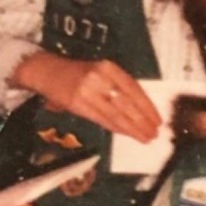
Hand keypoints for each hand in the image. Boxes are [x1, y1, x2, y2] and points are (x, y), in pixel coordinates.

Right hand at [14, 52, 161, 142]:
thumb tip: (143, 109)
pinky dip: (117, 128)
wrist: (48, 71)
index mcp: (109, 68)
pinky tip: (128, 134)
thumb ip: (120, 87)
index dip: (148, 107)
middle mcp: (99, 78)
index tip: (158, 120)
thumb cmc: (81, 74)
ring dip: (133, 129)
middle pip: (127, 104)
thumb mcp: (103, 72)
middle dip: (143, 121)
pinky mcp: (77, 104)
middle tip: (155, 133)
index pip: (134, 89)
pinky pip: (102, 119)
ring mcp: (87, 91)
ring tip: (145, 138)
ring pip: (116, 114)